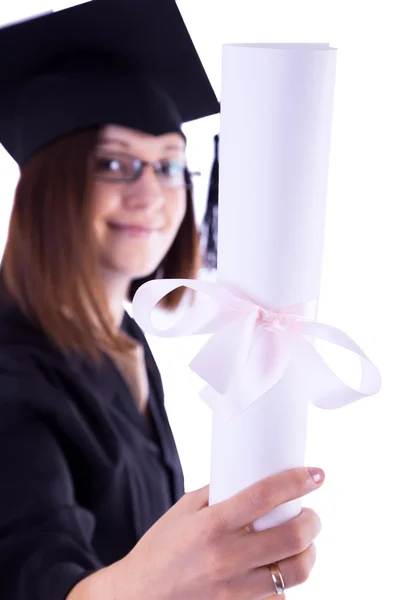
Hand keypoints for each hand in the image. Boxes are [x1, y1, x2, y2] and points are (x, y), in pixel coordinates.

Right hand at [111, 467, 323, 598]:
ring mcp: (235, 590)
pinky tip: (279, 567)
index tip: (315, 474)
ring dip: (309, 552)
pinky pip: (278, 596)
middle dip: (312, 521)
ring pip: (295, 572)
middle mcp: (226, 558)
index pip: (264, 496)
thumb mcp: (184, 510)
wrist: (139, 597)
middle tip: (311, 514)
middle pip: (292, 537)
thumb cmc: (160, 548)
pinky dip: (286, 580)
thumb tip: (251, 478)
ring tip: (303, 542)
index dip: (296, 482)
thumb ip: (218, 493)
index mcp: (211, 525)